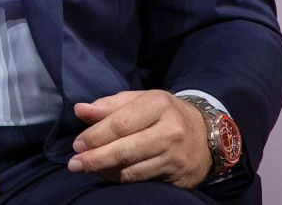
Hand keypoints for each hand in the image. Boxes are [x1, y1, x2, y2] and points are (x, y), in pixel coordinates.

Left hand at [67, 90, 210, 187]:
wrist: (206, 133)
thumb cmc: (164, 112)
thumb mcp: (140, 100)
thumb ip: (109, 105)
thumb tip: (80, 110)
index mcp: (158, 105)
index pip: (119, 124)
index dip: (95, 136)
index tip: (77, 144)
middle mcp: (171, 131)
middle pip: (125, 150)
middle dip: (95, 158)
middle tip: (74, 163)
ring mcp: (176, 156)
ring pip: (132, 169)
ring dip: (104, 170)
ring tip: (87, 168)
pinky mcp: (180, 177)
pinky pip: (142, 180)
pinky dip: (121, 178)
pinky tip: (107, 173)